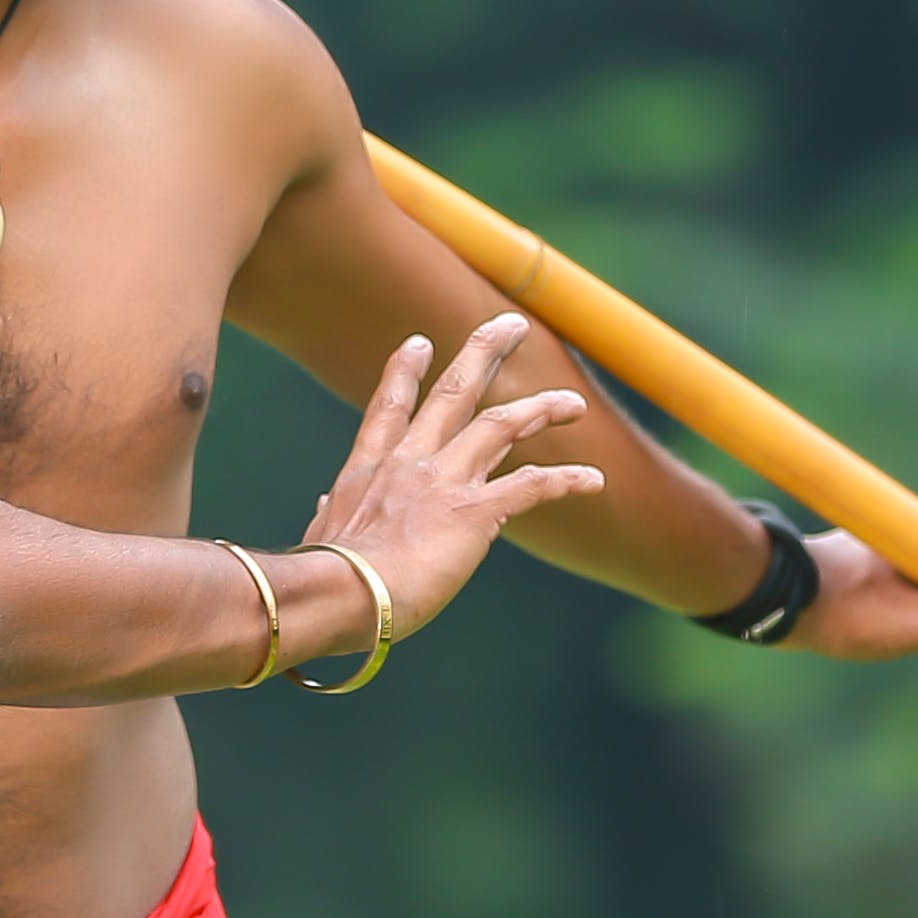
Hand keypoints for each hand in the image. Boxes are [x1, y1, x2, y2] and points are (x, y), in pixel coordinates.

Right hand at [293, 314, 603, 643]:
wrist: (342, 592)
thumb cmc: (326, 576)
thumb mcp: (323, 533)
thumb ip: (332, 511)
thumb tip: (325, 500)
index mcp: (370, 467)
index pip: (390, 407)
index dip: (406, 372)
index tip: (420, 342)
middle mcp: (411, 461)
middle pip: (454, 393)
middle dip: (485, 353)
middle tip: (511, 325)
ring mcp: (445, 480)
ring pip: (501, 425)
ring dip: (540, 409)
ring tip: (573, 402)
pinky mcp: (476, 511)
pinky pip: (531, 487)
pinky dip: (566, 480)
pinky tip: (593, 480)